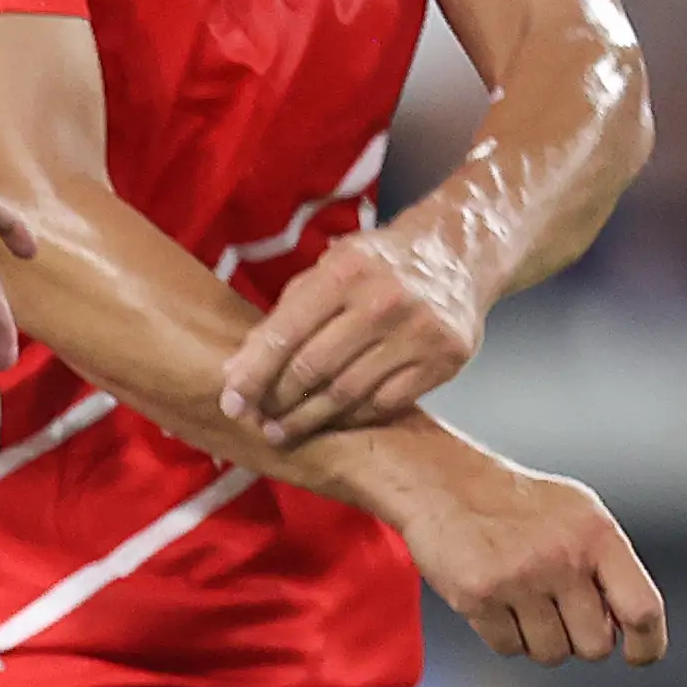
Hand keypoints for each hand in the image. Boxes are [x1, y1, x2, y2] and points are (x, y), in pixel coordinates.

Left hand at [217, 226, 484, 442]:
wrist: (456, 255)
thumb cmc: (378, 263)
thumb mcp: (329, 268)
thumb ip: (285, 315)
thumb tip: (237, 371)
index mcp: (346, 269)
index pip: (286, 331)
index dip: (254, 373)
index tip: (230, 402)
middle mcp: (384, 300)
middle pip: (315, 367)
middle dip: (277, 400)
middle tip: (255, 421)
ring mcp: (419, 332)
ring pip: (349, 393)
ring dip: (308, 419)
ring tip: (282, 431)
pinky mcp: (445, 360)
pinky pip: (386, 403)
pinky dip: (352, 419)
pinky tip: (331, 424)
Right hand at [377, 438, 665, 668]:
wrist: (444, 482)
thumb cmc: (517, 504)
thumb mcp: (580, 515)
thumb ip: (610, 566)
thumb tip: (632, 630)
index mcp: (596, 534)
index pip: (642, 609)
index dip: (647, 645)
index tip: (637, 655)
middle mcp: (562, 556)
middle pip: (595, 646)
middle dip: (579, 638)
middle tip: (557, 610)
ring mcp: (519, 578)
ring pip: (552, 654)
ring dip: (539, 639)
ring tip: (523, 600)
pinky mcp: (479, 596)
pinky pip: (509, 650)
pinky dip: (504, 635)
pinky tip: (496, 601)